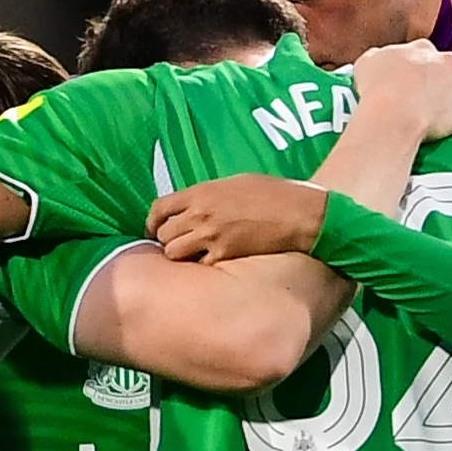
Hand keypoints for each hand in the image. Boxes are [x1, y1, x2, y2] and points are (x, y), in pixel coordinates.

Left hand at [150, 175, 326, 262]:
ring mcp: (210, 236)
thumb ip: (209, 195)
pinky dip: (201, 268)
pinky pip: (198, 266)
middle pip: (163, 234)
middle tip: (180, 245)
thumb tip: (194, 205)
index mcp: (201, 192)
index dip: (153, 222)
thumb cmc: (273, 194)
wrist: (298, 213)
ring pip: (174, 253)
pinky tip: (212, 264)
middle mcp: (200, 214)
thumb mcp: (235, 183)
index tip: (155, 230)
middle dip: (168, 241)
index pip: (159, 207)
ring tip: (194, 256)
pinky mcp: (224, 255)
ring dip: (180, 256)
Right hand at [348, 39, 451, 142]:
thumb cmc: (375, 90)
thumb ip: (378, 57)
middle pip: (446, 66)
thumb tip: (379, 61)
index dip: (416, 68)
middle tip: (424, 100)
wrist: (393, 114)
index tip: (409, 83)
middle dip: (439, 79)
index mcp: (419, 48)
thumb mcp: (366, 64)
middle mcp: (443, 58)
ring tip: (447, 112)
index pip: (423, 53)